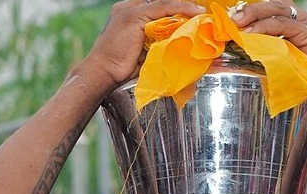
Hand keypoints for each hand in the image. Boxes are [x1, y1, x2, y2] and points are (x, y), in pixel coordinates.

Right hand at [78, 0, 203, 88]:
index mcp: (129, 16)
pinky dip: (182, 9)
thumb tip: (180, 48)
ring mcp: (131, 9)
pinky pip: (164, 7)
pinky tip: (196, 13)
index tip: (196, 18)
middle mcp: (129, 8)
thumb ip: (157, 44)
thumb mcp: (143, 54)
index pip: (159, 10)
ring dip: (186, 9)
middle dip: (183, 10)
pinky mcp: (135, 14)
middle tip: (203, 15)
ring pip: (165, 5)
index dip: (178, 12)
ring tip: (203, 14)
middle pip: (163, 5)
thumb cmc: (119, 70)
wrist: (102, 74)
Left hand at [232, 1, 306, 107]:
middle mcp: (299, 17)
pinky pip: (282, 24)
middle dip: (249, 9)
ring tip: (237, 23)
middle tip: (230, 19)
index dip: (251, 9)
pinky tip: (251, 33)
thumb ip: (267, 50)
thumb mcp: (283, 59)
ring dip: (253, 15)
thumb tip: (242, 50)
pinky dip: (264, 27)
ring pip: (275, 9)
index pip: (269, 7)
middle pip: (270, 4)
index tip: (231, 18)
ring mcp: (305, 23)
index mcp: (293, 21)